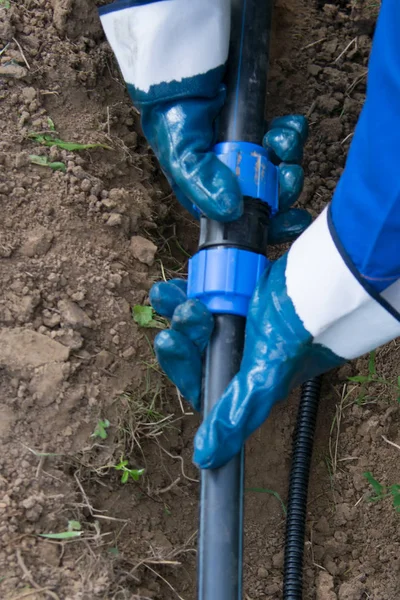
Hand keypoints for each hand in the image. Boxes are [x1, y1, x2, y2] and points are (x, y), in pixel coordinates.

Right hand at [142, 106, 310, 242]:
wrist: (179, 66)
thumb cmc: (171, 116)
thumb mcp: (180, 155)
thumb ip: (201, 183)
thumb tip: (231, 210)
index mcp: (210, 193)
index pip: (243, 220)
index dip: (269, 225)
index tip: (292, 221)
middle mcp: (230, 177)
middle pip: (268, 195)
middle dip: (284, 188)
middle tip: (288, 174)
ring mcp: (246, 152)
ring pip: (280, 166)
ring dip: (289, 156)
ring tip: (280, 140)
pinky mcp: (258, 127)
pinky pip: (286, 136)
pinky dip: (292, 132)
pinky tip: (286, 125)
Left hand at [150, 254, 343, 469]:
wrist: (319, 283)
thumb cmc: (298, 332)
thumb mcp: (264, 379)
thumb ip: (235, 416)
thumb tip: (206, 458)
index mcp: (244, 381)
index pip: (199, 381)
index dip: (180, 364)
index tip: (169, 342)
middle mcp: (238, 355)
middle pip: (193, 350)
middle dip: (182, 333)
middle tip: (185, 312)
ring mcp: (237, 324)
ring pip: (194, 323)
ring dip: (178, 310)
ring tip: (171, 294)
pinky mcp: (239, 297)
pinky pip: (203, 298)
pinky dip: (187, 293)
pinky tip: (178, 286)